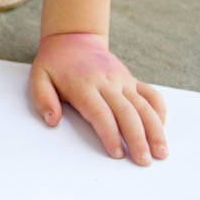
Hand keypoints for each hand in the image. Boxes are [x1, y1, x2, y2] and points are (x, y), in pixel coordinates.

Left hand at [30, 32, 167, 165]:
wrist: (72, 39)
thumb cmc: (55, 63)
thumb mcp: (38, 77)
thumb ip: (43, 99)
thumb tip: (52, 121)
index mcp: (83, 85)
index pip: (100, 113)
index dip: (109, 134)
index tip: (116, 153)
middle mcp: (107, 82)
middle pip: (127, 113)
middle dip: (137, 139)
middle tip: (143, 161)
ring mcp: (122, 80)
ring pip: (144, 106)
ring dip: (155, 130)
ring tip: (160, 152)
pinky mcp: (132, 79)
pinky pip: (152, 95)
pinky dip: (160, 111)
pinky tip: (161, 128)